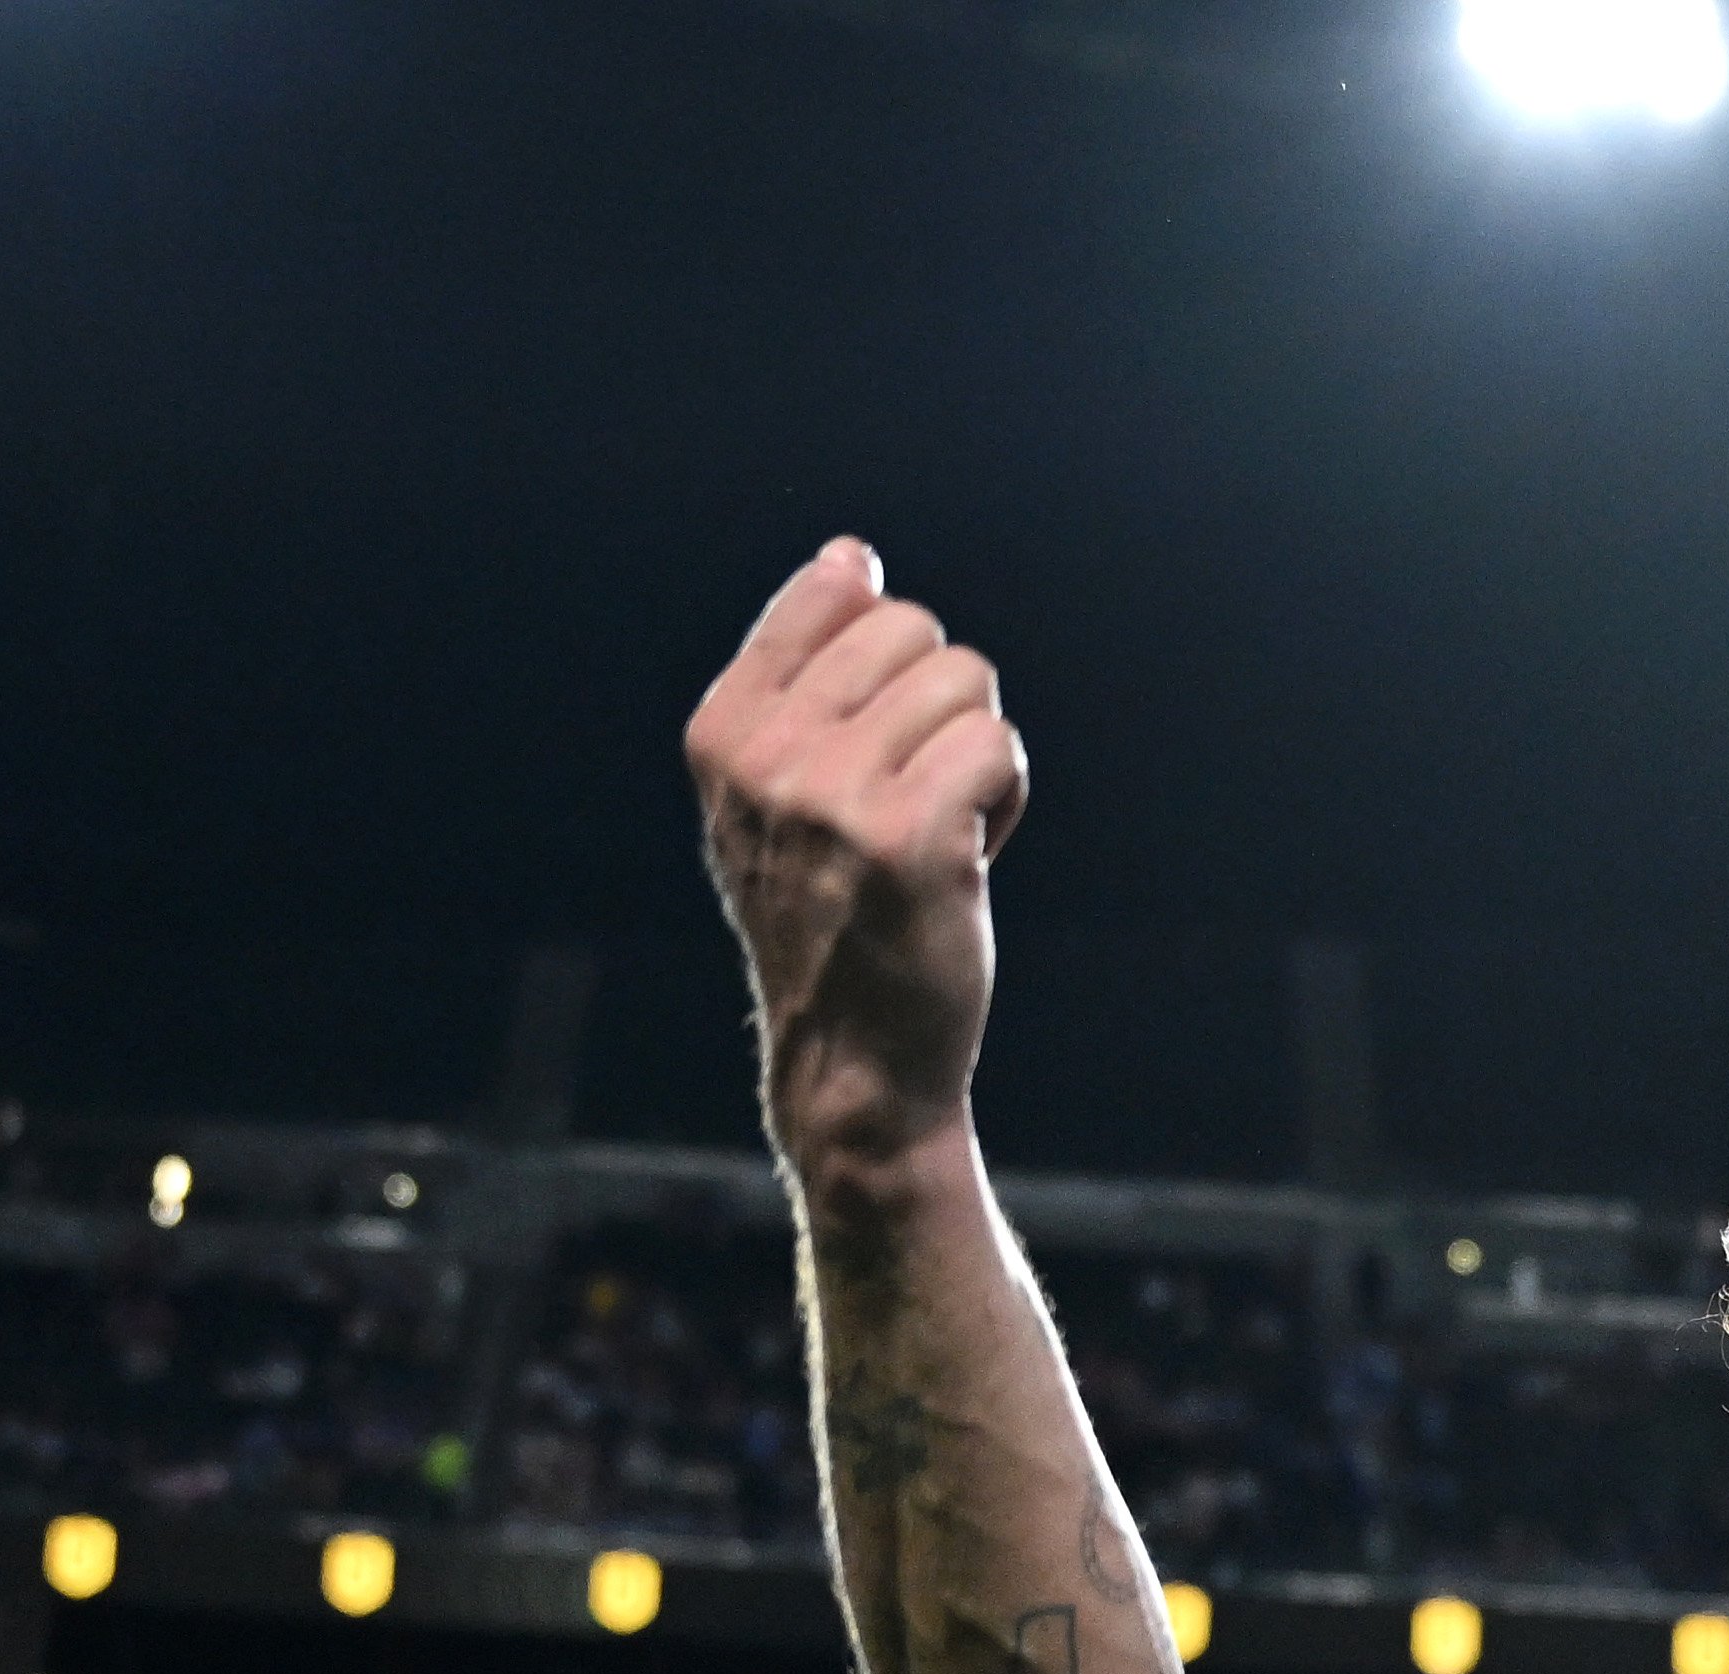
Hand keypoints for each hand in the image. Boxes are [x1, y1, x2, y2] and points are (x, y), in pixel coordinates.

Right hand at [684, 539, 1029, 1174]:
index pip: (837, 594)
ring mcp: (831, 795)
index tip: (871, 748)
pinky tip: (971, 858)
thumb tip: (850, 557)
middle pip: (913, 629)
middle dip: (941, 707)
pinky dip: (1007, 799)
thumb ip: (803, 673)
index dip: (890, 666)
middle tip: (915, 801)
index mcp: (721, 730)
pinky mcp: (908, 837)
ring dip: (976, 756)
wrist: (855, 1062)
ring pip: (966, 681)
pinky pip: (998, 746)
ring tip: (939, 835)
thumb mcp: (779, 791)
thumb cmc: (836, 917)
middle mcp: (764, 755)